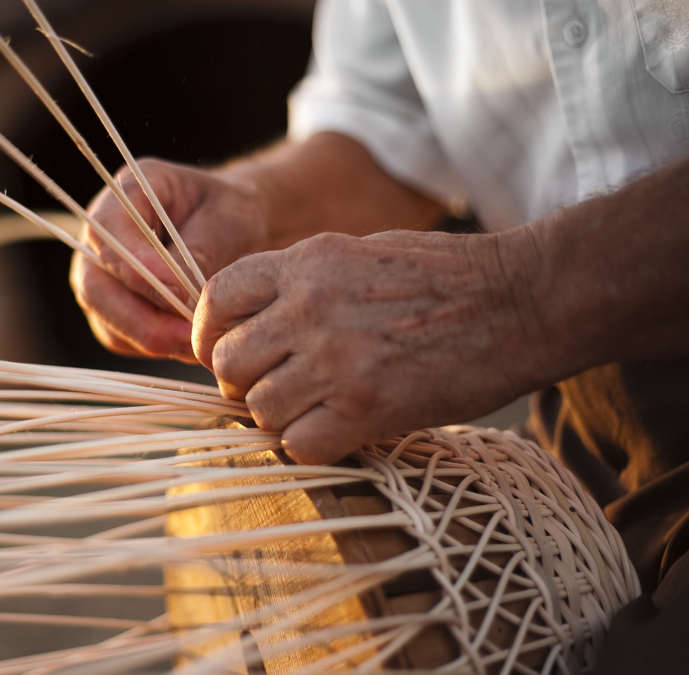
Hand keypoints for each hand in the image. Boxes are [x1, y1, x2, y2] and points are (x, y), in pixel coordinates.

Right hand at [70, 158, 266, 362]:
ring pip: (106, 321)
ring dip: (150, 338)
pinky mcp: (113, 309)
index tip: (179, 292)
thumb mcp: (227, 220)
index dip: (136, 267)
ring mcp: (101, 276)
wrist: (233, 228)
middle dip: (140, 319)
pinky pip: (122, 339)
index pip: (108, 232)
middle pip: (94, 286)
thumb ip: (198, 252)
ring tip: (197, 341)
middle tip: (188, 335)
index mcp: (126, 193)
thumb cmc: (231, 214)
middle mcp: (101, 237)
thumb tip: (176, 296)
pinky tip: (189, 342)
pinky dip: (154, 347)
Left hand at [192, 229, 543, 463]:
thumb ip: (297, 285)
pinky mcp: (366, 407)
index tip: (220, 354)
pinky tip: (339, 430)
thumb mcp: (355, 253)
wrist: (520, 300)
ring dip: (279, 418)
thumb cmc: (444, 276)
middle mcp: (309, 307)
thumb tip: (249, 328)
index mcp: (304, 262)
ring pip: (258, 410)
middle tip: (274, 387)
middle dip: (242, 383)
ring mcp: (336, 358)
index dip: (208, 334)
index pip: (215, 299)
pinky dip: (311, 446)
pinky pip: (299, 445)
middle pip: (227, 363)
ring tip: (316, 408)